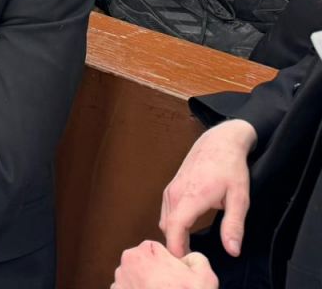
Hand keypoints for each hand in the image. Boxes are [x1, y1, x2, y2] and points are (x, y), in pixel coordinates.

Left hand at [113, 242, 217, 288]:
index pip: (154, 249)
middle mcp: (127, 263)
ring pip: (134, 277)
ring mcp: (119, 281)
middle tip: (169, 288)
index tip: (175, 277)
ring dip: (143, 285)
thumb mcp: (205, 277)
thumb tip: (188, 259)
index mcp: (144, 251)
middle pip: (142, 262)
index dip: (167, 262)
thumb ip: (196, 258)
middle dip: (153, 272)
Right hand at [160, 119, 255, 256]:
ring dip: (174, 234)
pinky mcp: (171, 188)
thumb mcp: (239, 199)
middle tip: (193, 259)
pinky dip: (173, 224)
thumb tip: (232, 250)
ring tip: (191, 248)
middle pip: (167, 227)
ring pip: (165, 220)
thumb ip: (234, 226)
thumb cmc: (230, 168)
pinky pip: (167, 212)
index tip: (184, 263)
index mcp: (191, 197)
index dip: (176, 248)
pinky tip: (188, 230)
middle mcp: (175, 193)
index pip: (174, 227)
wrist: (219, 142)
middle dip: (176, 245)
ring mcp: (171, 190)